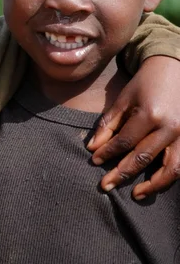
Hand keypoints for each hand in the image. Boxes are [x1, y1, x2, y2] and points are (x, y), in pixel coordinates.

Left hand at [88, 56, 179, 198]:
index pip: (124, 141)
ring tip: (135, 194)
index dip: (107, 153)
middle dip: (121, 173)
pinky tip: (154, 184)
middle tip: (105, 185)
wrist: (174, 69)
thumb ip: (108, 123)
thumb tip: (92, 148)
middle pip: (142, 157)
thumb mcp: (123, 99)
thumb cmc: (145, 84)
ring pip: (170, 169)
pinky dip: (168, 177)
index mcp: (150, 114)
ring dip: (152, 185)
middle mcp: (170, 127)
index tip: (94, 160)